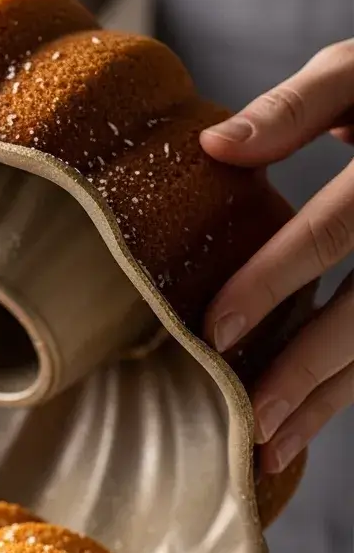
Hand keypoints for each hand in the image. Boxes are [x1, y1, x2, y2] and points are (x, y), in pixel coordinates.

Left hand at [200, 40, 353, 473]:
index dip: (272, 282)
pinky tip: (308, 420)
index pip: (332, 231)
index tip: (213, 332)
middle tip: (247, 421)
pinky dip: (349, 387)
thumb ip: (299, 104)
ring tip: (271, 448)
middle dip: (305, 370)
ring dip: (331, 401)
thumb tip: (212, 146)